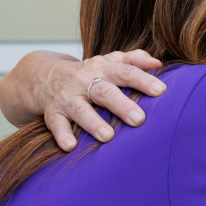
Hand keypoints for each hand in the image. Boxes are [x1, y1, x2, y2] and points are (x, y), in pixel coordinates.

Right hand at [31, 50, 165, 151]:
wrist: (44, 76)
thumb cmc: (89, 72)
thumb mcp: (109, 61)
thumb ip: (134, 60)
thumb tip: (157, 63)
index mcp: (103, 68)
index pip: (125, 72)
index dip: (142, 80)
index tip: (160, 90)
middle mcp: (84, 81)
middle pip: (104, 91)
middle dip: (121, 105)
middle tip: (139, 119)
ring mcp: (67, 97)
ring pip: (80, 109)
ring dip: (93, 122)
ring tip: (108, 136)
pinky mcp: (53, 113)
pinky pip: (56, 124)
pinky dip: (62, 135)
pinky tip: (71, 146)